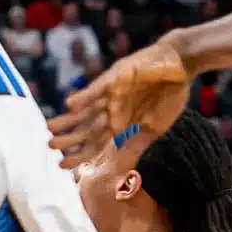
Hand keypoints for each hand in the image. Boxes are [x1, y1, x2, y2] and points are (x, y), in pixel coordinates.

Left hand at [48, 39, 190, 168]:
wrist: (181, 64)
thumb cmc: (170, 94)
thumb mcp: (156, 125)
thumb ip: (138, 141)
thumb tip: (124, 164)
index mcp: (121, 122)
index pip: (96, 142)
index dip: (80, 154)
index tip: (63, 167)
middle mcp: (112, 109)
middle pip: (85, 127)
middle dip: (68, 138)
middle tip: (50, 146)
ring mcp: (112, 93)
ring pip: (86, 109)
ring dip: (69, 119)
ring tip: (50, 128)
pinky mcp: (116, 77)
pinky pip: (98, 88)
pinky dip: (85, 96)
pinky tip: (70, 105)